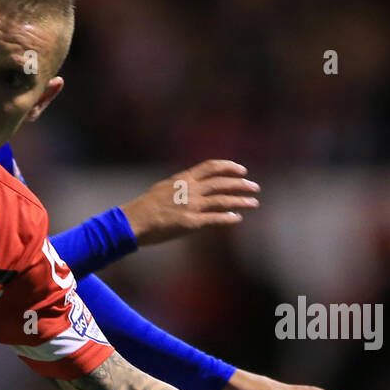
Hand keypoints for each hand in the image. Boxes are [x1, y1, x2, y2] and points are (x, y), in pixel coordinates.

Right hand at [121, 159, 258, 245]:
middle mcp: (191, 190)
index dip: (230, 167)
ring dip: (241, 201)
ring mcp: (192, 206)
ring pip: (223, 201)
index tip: (242, 170)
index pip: (212, 166)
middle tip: (254, 187)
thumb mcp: (164, 187)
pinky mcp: (191, 223)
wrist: (134, 221)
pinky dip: (228, 218)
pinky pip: (215, 219)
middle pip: (223, 183)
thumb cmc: (145, 206)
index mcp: (184, 179)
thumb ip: (181, 185)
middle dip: (241, 184)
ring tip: (253, 203)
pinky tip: (237, 219)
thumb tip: (191, 183)